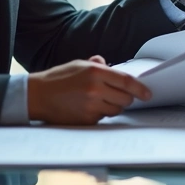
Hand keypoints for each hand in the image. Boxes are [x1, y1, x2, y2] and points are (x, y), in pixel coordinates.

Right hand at [26, 55, 150, 123]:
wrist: (37, 95)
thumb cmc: (58, 79)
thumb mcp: (79, 65)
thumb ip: (98, 65)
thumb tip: (112, 67)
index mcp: (96, 72)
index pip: (126, 81)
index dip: (140, 88)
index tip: (148, 94)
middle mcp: (95, 89)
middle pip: (125, 98)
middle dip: (125, 98)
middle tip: (117, 95)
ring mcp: (91, 106)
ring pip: (116, 109)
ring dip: (113, 106)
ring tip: (99, 100)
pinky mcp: (86, 119)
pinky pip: (103, 118)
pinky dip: (100, 114)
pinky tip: (88, 107)